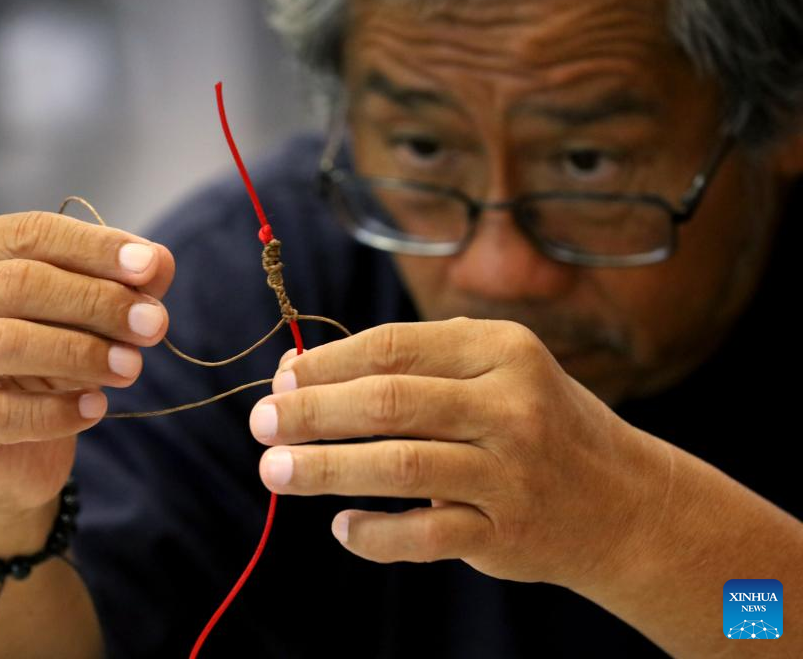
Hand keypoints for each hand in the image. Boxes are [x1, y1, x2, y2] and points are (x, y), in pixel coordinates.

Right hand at [0, 211, 173, 517]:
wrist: (9, 452)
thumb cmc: (45, 365)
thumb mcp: (87, 317)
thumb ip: (121, 284)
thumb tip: (157, 261)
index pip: (28, 233)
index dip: (94, 248)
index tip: (151, 268)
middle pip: (18, 283)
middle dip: (97, 301)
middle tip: (154, 326)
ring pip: (5, 342)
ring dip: (81, 353)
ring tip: (131, 367)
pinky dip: (56, 411)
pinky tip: (95, 408)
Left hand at [248, 317, 666, 589]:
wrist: (623, 502)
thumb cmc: (536, 423)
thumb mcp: (492, 373)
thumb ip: (410, 368)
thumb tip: (301, 373)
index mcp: (501, 349)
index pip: (394, 348)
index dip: (327, 364)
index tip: (281, 379)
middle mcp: (511, 405)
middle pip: (389, 403)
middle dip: (313, 413)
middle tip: (260, 423)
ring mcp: (512, 471)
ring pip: (399, 466)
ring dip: (326, 469)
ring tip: (274, 471)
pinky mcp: (507, 532)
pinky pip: (426, 535)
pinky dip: (375, 534)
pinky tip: (341, 527)